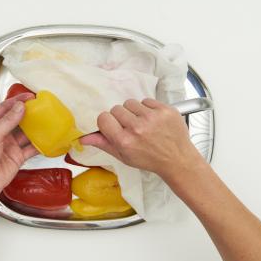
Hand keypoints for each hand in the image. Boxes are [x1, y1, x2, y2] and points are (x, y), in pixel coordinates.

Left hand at [0, 93, 37, 200]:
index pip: (4, 108)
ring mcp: (9, 145)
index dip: (17, 101)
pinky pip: (30, 148)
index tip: (29, 97)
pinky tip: (46, 139)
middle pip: (16, 119)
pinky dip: (39, 144)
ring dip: (35, 127)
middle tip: (40, 106)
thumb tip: (20, 107)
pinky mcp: (17, 156)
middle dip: (28, 112)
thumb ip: (7, 121)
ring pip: (25, 132)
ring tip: (46, 120)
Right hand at [80, 98, 202, 180]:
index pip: (103, 118)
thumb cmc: (149, 159)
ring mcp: (152, 117)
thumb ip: (103, 144)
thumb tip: (83, 138)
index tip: (114, 127)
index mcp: (125, 141)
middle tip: (131, 128)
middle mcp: (137, 128)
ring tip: (143, 123)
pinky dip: (148, 109)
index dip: (107, 122)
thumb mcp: (123, 156)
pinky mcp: (165, 110)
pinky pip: (146, 100)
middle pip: (116, 109)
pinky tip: (153, 121)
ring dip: (134, 111)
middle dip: (121, 117)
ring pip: (130, 103)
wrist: (177, 160)